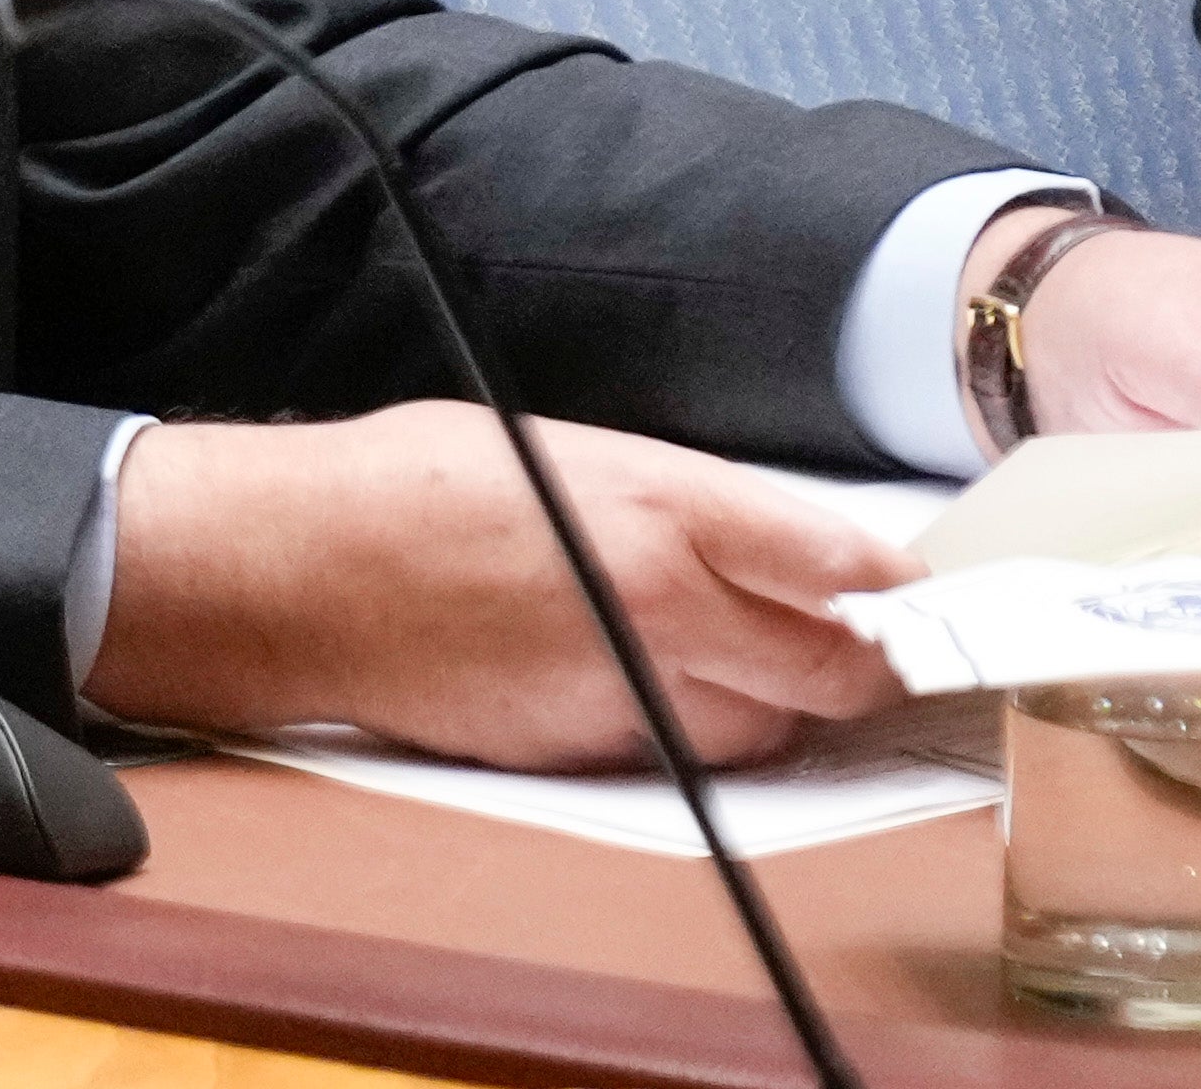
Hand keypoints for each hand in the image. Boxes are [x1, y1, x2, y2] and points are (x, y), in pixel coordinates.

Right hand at [81, 405, 914, 768]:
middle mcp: (657, 607)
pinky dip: (683, 725)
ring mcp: (619, 693)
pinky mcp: (575, 751)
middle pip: (829, 669)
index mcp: (659, 509)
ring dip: (772, 702)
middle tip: (858, 641)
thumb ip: (676, 500)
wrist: (295, 572)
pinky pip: (673, 751)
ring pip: (761, 728)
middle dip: (855, 660)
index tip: (905, 586)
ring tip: (746, 662)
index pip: (834, 562)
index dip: (886, 581)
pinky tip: (644, 679)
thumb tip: (768, 541)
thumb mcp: (562, 448)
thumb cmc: (410, 485)